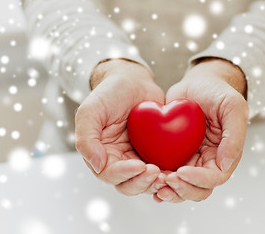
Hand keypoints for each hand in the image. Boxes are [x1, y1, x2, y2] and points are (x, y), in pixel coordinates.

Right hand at [75, 59, 166, 195]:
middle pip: (129, 184)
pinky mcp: (154, 153)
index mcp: (101, 154)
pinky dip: (168, 172)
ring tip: (168, 175)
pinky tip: (178, 169)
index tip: (140, 165)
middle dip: (142, 182)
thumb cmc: (109, 93)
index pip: (110, 174)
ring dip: (156, 182)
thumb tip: (97, 165)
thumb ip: (86, 138)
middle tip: (157, 173)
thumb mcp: (91, 111)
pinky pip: (162, 168)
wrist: (133, 81)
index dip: (124, 174)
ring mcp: (137, 158)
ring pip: (146, 181)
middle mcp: (118, 160)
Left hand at [155, 58, 248, 202]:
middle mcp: (207, 162)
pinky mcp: (173, 154)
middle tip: (166, 180)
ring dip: (169, 190)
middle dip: (182, 189)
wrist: (197, 83)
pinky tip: (148, 180)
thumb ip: (234, 136)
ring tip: (156, 183)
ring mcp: (190, 160)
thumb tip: (225, 165)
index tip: (181, 172)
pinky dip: (158, 181)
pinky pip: (166, 173)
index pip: (213, 177)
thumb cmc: (217, 92)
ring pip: (180, 186)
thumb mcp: (232, 107)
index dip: (198, 179)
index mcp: (223, 155)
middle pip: (196, 189)